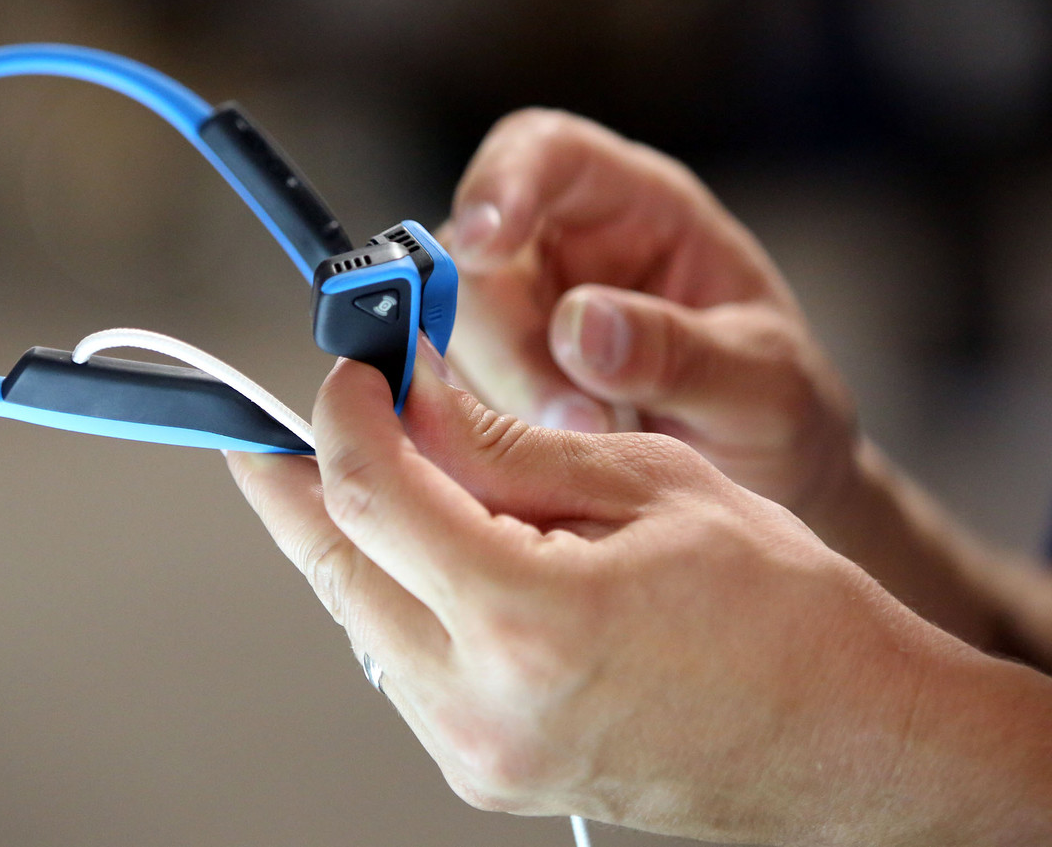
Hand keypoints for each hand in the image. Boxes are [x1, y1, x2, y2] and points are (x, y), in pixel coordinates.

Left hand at [226, 353, 1044, 844]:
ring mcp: (475, 753)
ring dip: (353, 533)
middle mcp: (481, 707)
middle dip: (305, 477)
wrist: (843, 740)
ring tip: (382, 464)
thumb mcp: (645, 484)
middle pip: (336, 564)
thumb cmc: (781, 612)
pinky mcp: (481, 769)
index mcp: (529, 623)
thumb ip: (501, 443)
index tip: (354, 370)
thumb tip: (409, 395)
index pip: (371, 497)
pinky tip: (428, 542)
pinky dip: (395, 589)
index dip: (343, 416)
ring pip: (359, 615)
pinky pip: (399, 661)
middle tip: (297, 417)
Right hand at [441, 109, 857, 517]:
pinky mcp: (494, 384)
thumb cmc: (776, 406)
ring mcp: (519, 318)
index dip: (502, 182)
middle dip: (510, 345)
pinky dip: (489, 439)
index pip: (546, 151)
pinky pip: (453, 399)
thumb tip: (580, 327)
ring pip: (449, 338)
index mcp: (636, 207)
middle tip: (574, 421)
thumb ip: (679, 352)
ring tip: (594, 448)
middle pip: (474, 260)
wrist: (765, 481)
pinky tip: (555, 468)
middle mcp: (560, 249)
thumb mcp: (762, 383)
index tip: (485, 244)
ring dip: (500, 403)